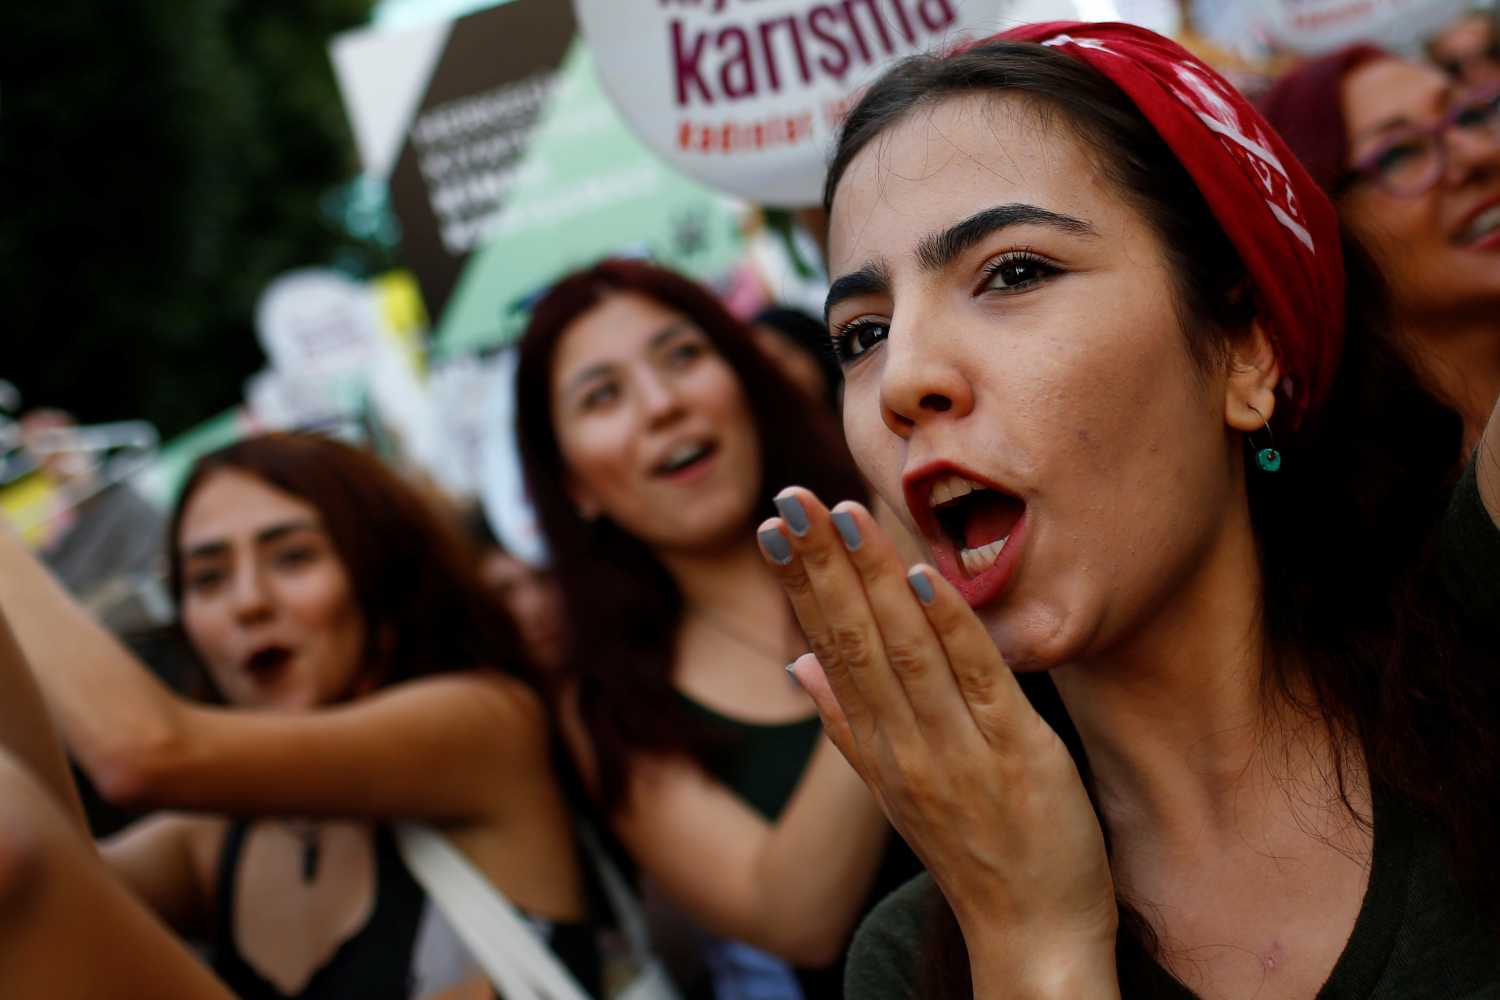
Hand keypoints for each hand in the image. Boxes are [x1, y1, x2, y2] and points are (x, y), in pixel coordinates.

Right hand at [758, 488, 1118, 992]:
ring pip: (905, 649)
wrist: (1032, 937)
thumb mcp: (893, 792)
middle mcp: (903, 746)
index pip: (826, 646)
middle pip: (852, 640)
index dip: (799, 583)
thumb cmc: (971, 853)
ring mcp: (957, 750)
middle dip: (820, 564)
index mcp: (875, 748)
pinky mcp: (1018, 754)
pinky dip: (949, 625)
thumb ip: (846, 725)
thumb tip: (799, 666)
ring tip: (845, 513)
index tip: (773, 526)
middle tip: (790, 498)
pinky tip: (923, 575)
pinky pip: (977, 678)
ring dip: (872, 578)